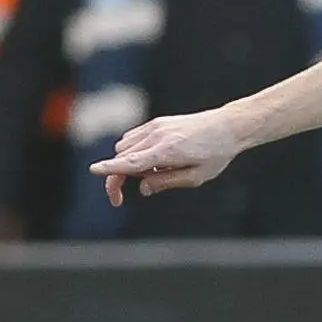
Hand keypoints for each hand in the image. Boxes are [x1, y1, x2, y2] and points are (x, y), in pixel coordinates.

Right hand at [89, 108, 244, 205]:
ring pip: (124, 146)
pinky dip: (132, 150)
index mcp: (167, 152)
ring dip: (126, 163)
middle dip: (116, 177)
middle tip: (119, 199)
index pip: (131, 161)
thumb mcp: (196, 178)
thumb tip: (141, 188)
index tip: (94, 170)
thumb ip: (166, 182)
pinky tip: (152, 160)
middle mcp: (157, 136)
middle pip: (122, 156)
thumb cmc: (216, 154)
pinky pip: (133, 137)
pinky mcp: (157, 123)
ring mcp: (156, 127)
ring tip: (153, 173)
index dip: (110, 168)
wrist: (228, 126)